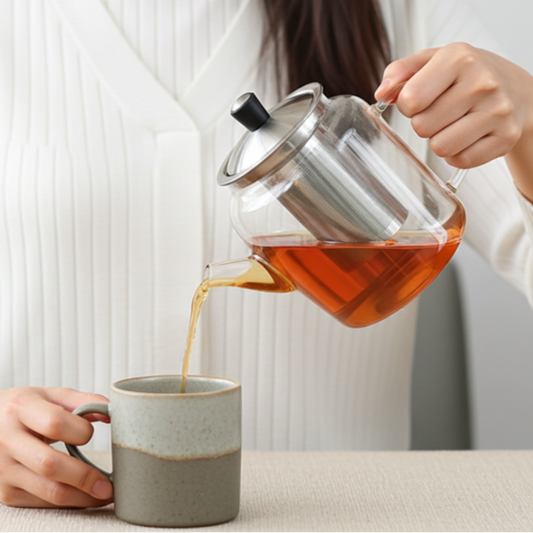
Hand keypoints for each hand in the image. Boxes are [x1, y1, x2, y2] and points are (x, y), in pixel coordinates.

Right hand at [0, 387, 112, 507]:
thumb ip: (84, 401)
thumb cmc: (26, 409)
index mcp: (21, 408)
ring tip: (105, 494)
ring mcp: (3, 469)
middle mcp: (7, 440)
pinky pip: (41, 502)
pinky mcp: (5, 492)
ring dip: (81, 497)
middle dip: (84, 477)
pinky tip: (85, 497)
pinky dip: (68, 502)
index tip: (92, 435)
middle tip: (110, 483)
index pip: (54, 423)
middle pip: (49, 464)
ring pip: (47, 490)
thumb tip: (113, 412)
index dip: (80, 431)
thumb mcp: (50, 396)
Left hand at [374, 43, 532, 172]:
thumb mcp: (432, 61)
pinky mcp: (506, 137)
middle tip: (440, 112)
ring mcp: (497, 111)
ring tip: (453, 124)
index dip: (407, 105)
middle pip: (422, 127)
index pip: (410, 100)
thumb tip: (381, 93)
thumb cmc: (466, 76)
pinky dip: (457, 154)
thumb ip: (400, 72)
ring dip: (439, 141)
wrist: (515, 88)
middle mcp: (482, 83)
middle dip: (424, 123)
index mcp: (459, 58)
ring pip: (440, 147)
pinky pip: (461, 161)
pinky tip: (467, 136)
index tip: (419, 99)